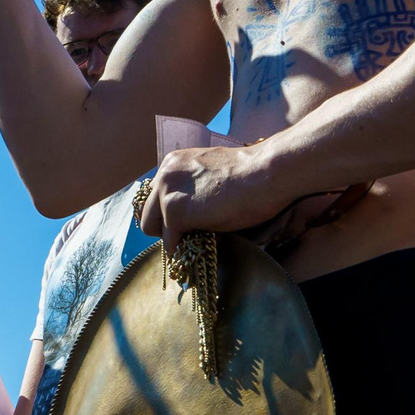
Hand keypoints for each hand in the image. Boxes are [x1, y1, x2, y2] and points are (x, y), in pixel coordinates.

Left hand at [141, 144, 291, 238]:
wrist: (266, 173)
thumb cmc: (251, 175)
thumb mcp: (212, 175)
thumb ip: (194, 190)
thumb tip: (189, 217)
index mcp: (173, 162)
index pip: (155, 197)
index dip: (169, 215)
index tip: (184, 227)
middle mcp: (164, 174)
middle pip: (147, 214)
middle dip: (165, 229)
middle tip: (188, 237)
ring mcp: (167, 193)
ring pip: (152, 229)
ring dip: (172, 240)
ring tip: (195, 244)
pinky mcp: (175, 212)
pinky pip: (171, 244)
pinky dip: (184, 251)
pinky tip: (201, 250)